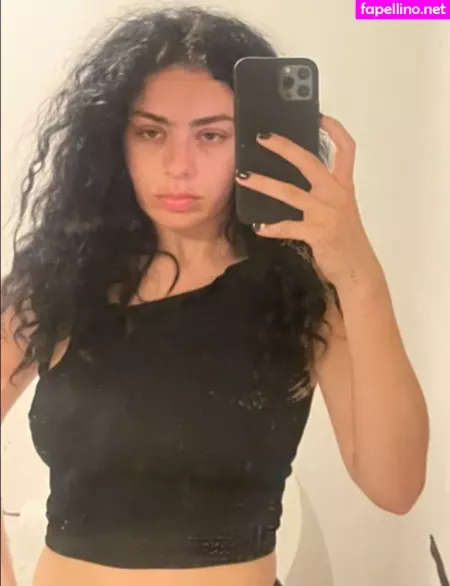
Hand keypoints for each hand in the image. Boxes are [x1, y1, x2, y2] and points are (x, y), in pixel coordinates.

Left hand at [235, 115, 381, 287]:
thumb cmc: (346, 237)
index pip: (347, 149)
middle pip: (309, 162)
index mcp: (343, 185)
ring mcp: (326, 213)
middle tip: (261, 137)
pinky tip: (258, 227)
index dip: (335, 130)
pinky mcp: (316, 233)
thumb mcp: (341, 209)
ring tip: (243, 177)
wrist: (357, 268)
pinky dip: (271, 227)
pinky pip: (288, 226)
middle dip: (284, 147)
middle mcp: (336, 194)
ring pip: (290, 192)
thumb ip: (325, 192)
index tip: (319, 116)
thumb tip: (299, 177)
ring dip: (263, 183)